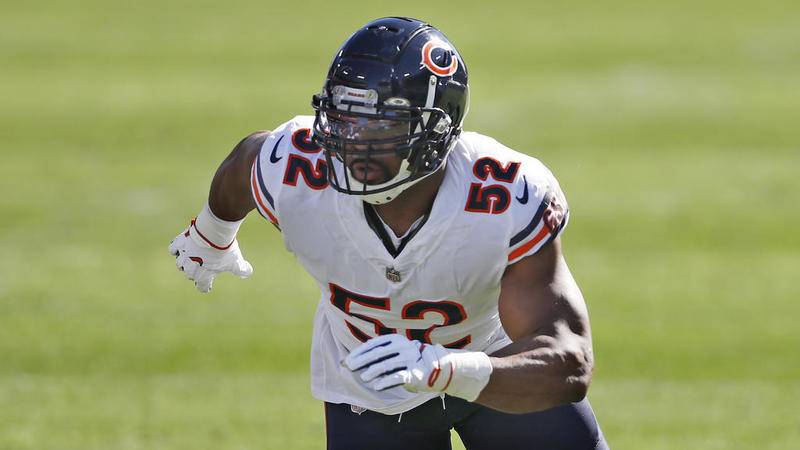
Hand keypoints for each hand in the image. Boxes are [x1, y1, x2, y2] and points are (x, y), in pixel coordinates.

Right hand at [168, 219, 252, 292]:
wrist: (214, 232)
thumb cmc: (225, 250)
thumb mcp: (236, 261)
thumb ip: (242, 269)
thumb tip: (248, 272)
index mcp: (203, 276)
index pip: (202, 287)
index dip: (205, 286)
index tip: (207, 286)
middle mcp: (191, 269)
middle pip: (189, 275)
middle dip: (195, 272)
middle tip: (202, 265)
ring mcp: (184, 256)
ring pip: (180, 263)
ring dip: (185, 261)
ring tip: (192, 255)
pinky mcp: (180, 243)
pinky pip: (173, 249)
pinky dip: (177, 248)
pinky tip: (183, 246)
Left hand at [344, 333, 493, 400]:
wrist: (439, 369)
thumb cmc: (410, 362)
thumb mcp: (395, 355)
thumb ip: (377, 357)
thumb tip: (349, 362)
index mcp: (396, 339)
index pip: (373, 344)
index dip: (359, 353)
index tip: (347, 361)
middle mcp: (402, 346)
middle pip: (377, 354)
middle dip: (362, 361)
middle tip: (350, 368)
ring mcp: (409, 359)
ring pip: (386, 365)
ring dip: (372, 372)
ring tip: (364, 378)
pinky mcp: (414, 373)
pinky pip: (397, 377)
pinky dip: (385, 382)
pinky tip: (376, 386)